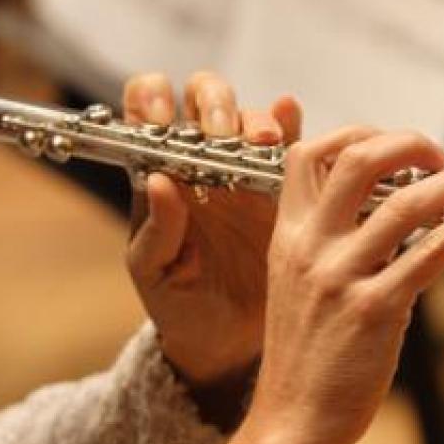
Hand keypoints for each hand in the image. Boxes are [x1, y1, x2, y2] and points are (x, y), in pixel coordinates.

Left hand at [122, 72, 300, 417]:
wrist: (228, 345)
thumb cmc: (181, 306)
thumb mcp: (155, 273)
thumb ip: (155, 230)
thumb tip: (160, 180)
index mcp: (162, 173)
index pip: (148, 109)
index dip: (154, 100)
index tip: (166, 119)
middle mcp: (204, 162)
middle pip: (207, 98)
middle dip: (215, 104)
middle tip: (223, 134)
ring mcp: (247, 171)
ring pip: (251, 116)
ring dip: (256, 119)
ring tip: (264, 143)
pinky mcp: (287, 188)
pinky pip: (295, 145)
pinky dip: (294, 125)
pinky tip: (292, 122)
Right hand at [210, 127, 443, 443]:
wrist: (293, 417)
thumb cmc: (304, 354)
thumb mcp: (296, 281)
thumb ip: (324, 237)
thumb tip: (376, 201)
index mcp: (288, 235)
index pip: (308, 154)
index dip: (357, 134)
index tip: (395, 147)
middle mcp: (310, 247)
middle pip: (357, 159)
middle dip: (408, 143)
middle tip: (440, 154)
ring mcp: (340, 277)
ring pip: (404, 203)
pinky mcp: (374, 310)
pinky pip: (428, 253)